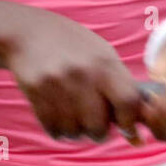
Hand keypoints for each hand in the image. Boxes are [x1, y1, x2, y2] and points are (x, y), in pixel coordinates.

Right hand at [2, 9, 143, 143]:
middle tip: (96, 123)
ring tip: (75, 115)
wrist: (30, 32)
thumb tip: (136, 132)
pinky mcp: (36, 92)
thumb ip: (121, 88)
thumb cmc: (75, 48)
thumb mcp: (104, 57)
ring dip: (77, 131)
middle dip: (100, 131)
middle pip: (98, 126)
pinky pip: (54, 129)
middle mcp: (83, 74)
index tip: (127, 128)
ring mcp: (57, 84)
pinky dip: (59, 130)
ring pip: (75, 132)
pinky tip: (60, 115)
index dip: (130, 122)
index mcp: (105, 64)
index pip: (128, 102)